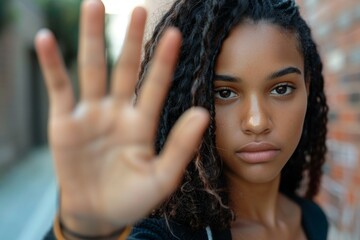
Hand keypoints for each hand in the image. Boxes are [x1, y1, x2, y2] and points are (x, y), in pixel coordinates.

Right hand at [35, 0, 208, 235]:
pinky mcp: (64, 123)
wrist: (99, 215)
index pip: (155, 86)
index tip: (175, 34)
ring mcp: (90, 115)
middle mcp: (117, 113)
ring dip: (92, 39)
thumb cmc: (132, 199)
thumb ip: (180, 146)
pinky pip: (58, 89)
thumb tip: (203, 113)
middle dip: (130, 39)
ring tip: (93, 6)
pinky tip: (46, 41)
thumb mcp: (162, 178)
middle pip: (124, 68)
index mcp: (142, 124)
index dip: (164, 61)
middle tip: (137, 9)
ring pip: (92, 69)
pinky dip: (51, 65)